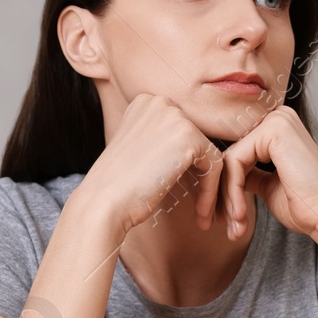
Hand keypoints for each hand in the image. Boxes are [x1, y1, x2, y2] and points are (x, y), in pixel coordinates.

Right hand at [76, 93, 224, 237]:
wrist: (103, 202)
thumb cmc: (116, 186)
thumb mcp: (137, 150)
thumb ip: (161, 141)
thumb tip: (190, 152)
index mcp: (146, 103)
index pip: (181, 132)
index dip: (185, 166)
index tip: (182, 193)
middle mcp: (160, 103)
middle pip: (197, 141)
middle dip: (199, 175)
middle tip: (197, 206)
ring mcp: (174, 117)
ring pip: (209, 154)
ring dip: (208, 187)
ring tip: (200, 215)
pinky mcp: (188, 137)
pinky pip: (215, 166)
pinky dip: (210, 192)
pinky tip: (199, 214)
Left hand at [220, 105, 317, 240]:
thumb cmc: (306, 206)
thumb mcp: (269, 185)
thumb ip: (250, 173)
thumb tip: (227, 173)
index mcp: (278, 128)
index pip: (236, 154)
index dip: (226, 187)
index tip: (225, 217)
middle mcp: (277, 117)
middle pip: (230, 157)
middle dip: (223, 194)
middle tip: (225, 225)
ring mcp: (275, 121)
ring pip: (229, 162)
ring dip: (227, 198)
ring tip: (236, 226)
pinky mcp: (273, 130)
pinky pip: (234, 163)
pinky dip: (233, 192)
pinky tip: (241, 214)